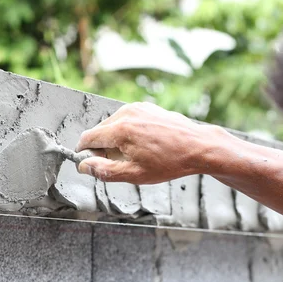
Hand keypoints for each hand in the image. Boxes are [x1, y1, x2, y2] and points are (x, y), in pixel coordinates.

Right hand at [76, 102, 222, 183]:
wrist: (199, 147)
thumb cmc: (170, 162)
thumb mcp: (134, 174)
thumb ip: (104, 170)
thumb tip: (84, 166)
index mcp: (120, 130)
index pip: (87, 138)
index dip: (84, 153)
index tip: (89, 164)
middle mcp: (126, 113)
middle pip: (98, 131)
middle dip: (101, 147)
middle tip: (118, 163)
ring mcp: (137, 108)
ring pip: (111, 125)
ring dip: (114, 140)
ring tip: (134, 154)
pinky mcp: (145, 107)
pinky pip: (125, 120)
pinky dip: (126, 132)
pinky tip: (142, 144)